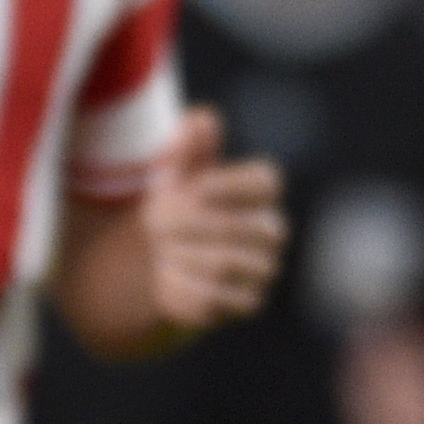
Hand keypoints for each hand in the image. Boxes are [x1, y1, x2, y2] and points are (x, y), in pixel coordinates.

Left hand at [134, 107, 286, 336]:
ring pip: (225, 265)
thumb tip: (203, 120)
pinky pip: (216, 299)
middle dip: (187, 225)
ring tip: (157, 250)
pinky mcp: (246, 303)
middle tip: (151, 222)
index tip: (190, 188)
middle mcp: (271, 230)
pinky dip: (181, 288)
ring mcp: (263, 270)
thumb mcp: (171, 172)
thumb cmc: (171, 207)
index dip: (228, 185)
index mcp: (260, 192)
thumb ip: (186, 146)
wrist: (159, 261)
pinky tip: (163, 276)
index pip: (265, 182)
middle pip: (239, 227)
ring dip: (180, 256)